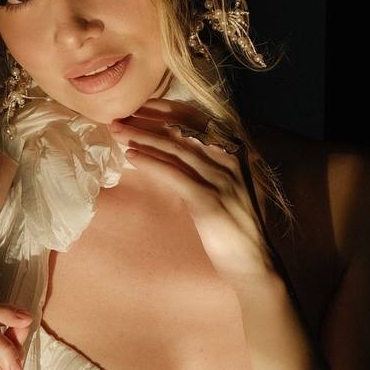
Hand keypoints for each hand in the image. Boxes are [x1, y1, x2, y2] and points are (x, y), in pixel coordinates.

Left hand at [111, 100, 277, 286]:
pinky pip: (173, 175)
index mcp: (234, 151)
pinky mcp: (208, 201)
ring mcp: (220, 180)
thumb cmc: (234, 226)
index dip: (165, 111)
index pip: (196, 120)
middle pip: (182, 130)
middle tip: (119, 117)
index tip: (138, 106)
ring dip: (142, 138)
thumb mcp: (224, 186)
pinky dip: (150, 164)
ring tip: (117, 132)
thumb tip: (171, 147)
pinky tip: (131, 158)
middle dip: (148, 121)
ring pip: (175, 149)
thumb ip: (206, 164)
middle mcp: (230, 160)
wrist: (253, 262)